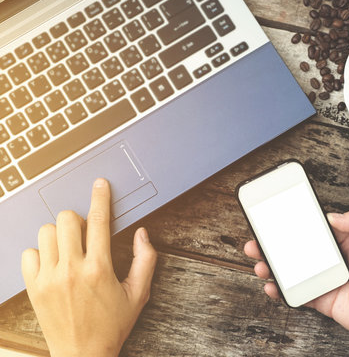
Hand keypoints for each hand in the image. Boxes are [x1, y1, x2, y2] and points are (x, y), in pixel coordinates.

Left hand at [21, 178, 157, 356]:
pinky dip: (40, 252)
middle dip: (77, 219)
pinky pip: (28, 254)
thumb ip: (145, 260)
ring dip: (59, 234)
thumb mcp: (138, 294)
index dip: (101, 197)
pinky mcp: (34, 287)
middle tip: (85, 234)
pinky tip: (53, 262)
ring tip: (69, 249)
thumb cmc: (112, 325)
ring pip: (45, 233)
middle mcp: (71, 270)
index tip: (100, 184)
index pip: (98, 221)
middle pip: (66, 220)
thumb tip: (141, 234)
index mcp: (99, 269)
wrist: (83, 354)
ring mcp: (49, 278)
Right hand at [244, 209, 348, 347]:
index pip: (314, 227)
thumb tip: (332, 215)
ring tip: (260, 262)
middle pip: (297, 248)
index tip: (276, 216)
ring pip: (292, 270)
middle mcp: (332, 259)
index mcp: (344, 241)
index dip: (296, 222)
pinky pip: (297, 293)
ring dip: (273, 266)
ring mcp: (325, 279)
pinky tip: (271, 287)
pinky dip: (281, 291)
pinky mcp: (322, 299)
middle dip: (275, 243)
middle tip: (258, 239)